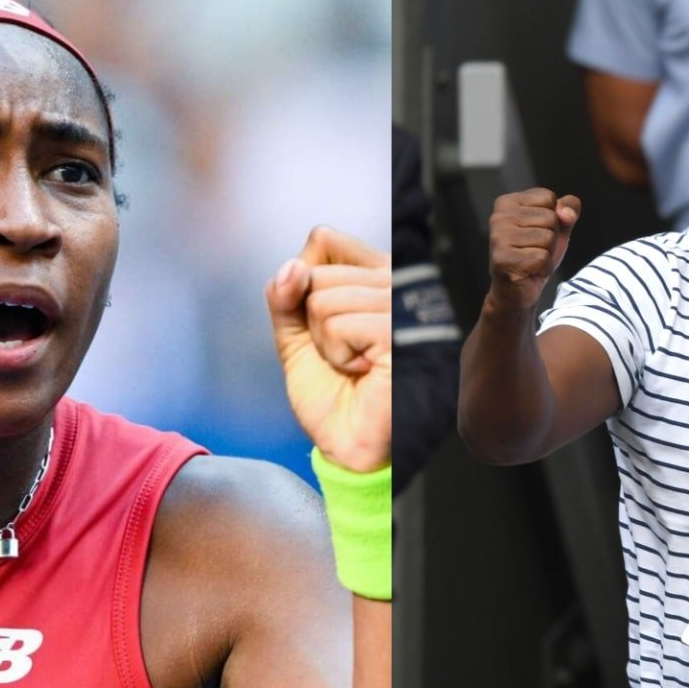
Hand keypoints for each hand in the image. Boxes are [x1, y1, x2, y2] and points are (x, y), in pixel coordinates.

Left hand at [266, 226, 389, 472]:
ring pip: (326, 300)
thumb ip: (285, 295)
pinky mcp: (402, 332)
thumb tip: (292, 266)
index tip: (322, 325)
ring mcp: (403, 306)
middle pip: (320, 271)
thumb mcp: (295, 336)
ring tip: (353, 364)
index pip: (325, 240)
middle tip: (341, 353)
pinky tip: (362, 371)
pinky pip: (341, 324)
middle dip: (313, 322)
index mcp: (375, 276)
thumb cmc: (333, 397)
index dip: (305, 284)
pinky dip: (338, 355)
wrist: (348, 446)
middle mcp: (396, 284)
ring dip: (326, 343)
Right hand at [487, 188, 579, 315]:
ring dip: (547, 254)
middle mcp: (498, 217)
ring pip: (547, 238)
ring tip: (531, 261)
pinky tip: (530, 271)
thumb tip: (567, 214)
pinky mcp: (503, 260)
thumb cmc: (534, 254)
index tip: (536, 232)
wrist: (517, 291)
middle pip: (550, 218)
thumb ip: (568, 208)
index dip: (553, 218)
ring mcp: (498, 239)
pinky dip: (543, 268)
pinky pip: (542, 258)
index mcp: (507, 202)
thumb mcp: (557, 226)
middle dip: (551, 238)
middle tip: (534, 250)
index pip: (548, 198)